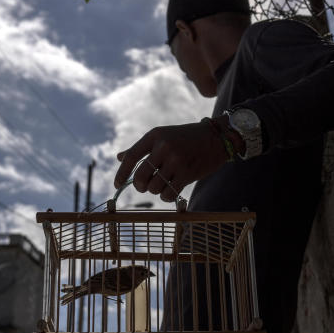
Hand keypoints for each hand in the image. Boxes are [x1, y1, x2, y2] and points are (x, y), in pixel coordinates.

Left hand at [114, 121, 229, 201]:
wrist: (216, 137)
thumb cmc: (186, 138)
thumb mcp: (163, 136)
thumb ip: (142, 148)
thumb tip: (119, 157)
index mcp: (155, 135)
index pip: (131, 157)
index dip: (121, 173)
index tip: (117, 184)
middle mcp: (164, 147)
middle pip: (140, 177)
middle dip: (140, 186)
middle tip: (145, 186)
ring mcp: (176, 160)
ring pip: (154, 187)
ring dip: (156, 191)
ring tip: (163, 184)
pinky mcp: (188, 173)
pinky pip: (168, 194)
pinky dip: (166, 196)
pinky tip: (170, 190)